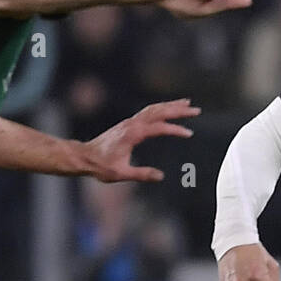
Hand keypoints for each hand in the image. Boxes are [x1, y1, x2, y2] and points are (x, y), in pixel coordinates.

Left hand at [83, 99, 198, 182]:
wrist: (85, 157)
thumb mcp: (121, 174)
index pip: (158, 127)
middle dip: (178, 110)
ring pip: (154, 109)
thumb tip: (160, 176)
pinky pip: (148, 112)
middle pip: (158, 112)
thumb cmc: (101, 166)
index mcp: (132, 134)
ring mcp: (130, 122)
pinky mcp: (128, 124)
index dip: (174, 129)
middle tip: (196, 110)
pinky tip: (168, 110)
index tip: (188, 133)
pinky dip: (161, 108)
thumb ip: (141, 174)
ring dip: (170, 105)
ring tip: (187, 104)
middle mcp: (131, 124)